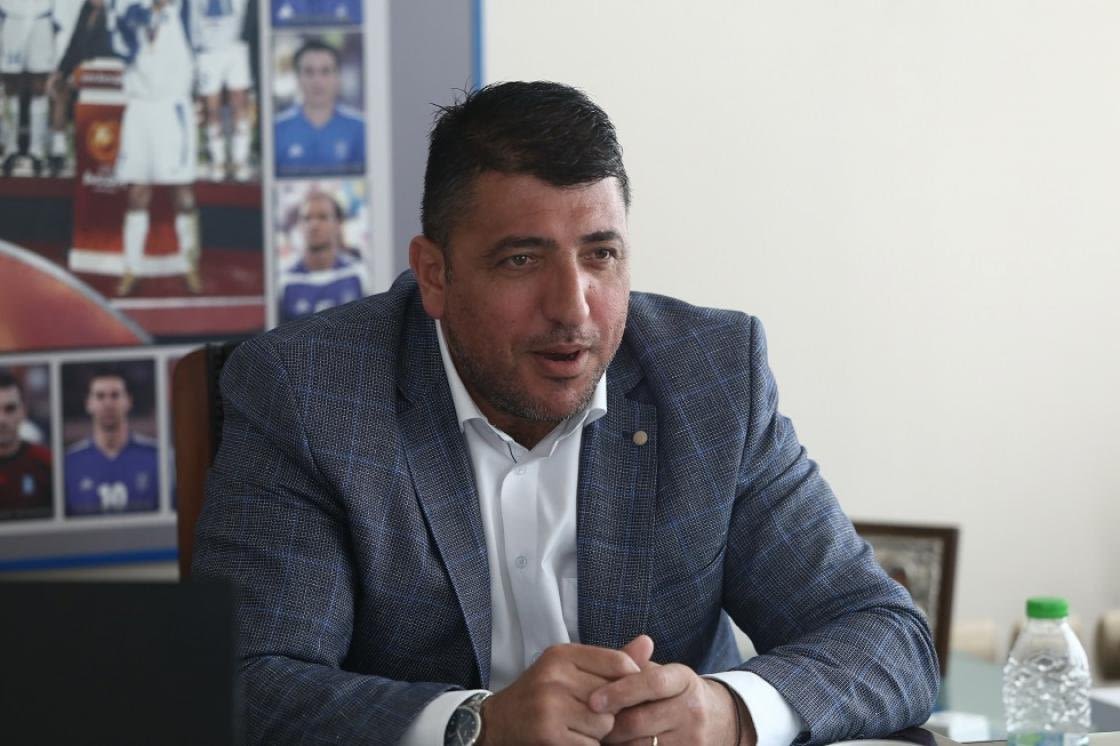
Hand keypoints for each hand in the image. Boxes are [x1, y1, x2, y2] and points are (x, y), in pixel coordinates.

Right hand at [477, 642, 642, 745]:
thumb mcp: (570, 670)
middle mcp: (555, 675)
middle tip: (589, 716)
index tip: (623, 697)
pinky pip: (591, 745)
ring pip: (604, 724)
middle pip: (614, 698)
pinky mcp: (548, 733)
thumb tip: (649, 642)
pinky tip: (570, 741)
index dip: (630, 683)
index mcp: (562, 654)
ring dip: (597, 734)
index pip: (619, 662)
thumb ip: (609, 662)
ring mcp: (550, 705)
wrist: (497, 723)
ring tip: (577, 729)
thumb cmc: (541, 696)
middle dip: (608, 713)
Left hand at [590, 640, 752, 745]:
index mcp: (683, 679)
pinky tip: (618, 745)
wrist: (716, 721)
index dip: (621, 691)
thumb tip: (625, 649)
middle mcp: (692, 709)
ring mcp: (692, 739)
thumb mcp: (659, 673)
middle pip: (641, 720)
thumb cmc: (671, 693)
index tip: (592, 700)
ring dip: (616, 743)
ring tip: (600, 735)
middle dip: (610, 723)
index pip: (652, 683)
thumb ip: (635, 664)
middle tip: (588, 722)